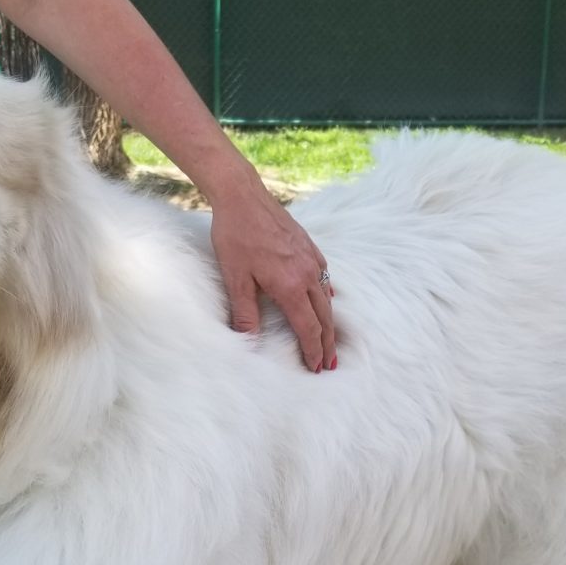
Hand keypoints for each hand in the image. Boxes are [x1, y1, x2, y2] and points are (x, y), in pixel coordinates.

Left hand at [209, 179, 336, 371]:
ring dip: (329, 323)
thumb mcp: (236, 280)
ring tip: (330, 341)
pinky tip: (327, 300)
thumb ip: (245, 314)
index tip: (316, 368)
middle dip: (327, 343)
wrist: (242, 196)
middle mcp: (307, 274)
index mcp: (290, 286)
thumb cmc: (235, 236)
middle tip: (330, 365)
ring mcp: (311, 259)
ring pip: (326, 299)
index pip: (308, 328)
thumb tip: (249, 343)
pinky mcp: (309, 247)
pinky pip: (324, 278)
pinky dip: (327, 296)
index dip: (312, 351)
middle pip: (323, 317)